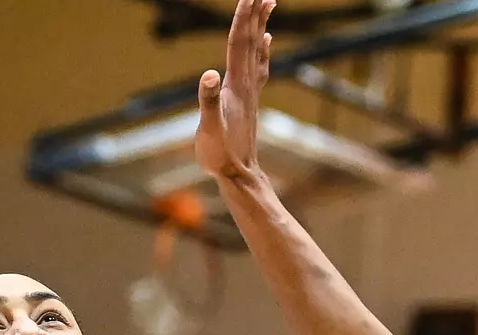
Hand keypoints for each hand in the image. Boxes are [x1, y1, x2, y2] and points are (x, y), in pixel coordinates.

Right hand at [195, 0, 273, 182]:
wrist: (240, 175)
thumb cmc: (220, 156)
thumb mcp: (209, 130)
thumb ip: (208, 102)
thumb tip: (209, 74)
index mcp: (235, 85)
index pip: (238, 42)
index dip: (243, 16)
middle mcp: (246, 84)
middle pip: (251, 40)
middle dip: (255, 12)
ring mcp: (250, 92)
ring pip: (257, 50)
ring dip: (261, 24)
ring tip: (269, 2)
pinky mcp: (250, 100)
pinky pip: (258, 66)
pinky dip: (262, 49)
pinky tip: (266, 41)